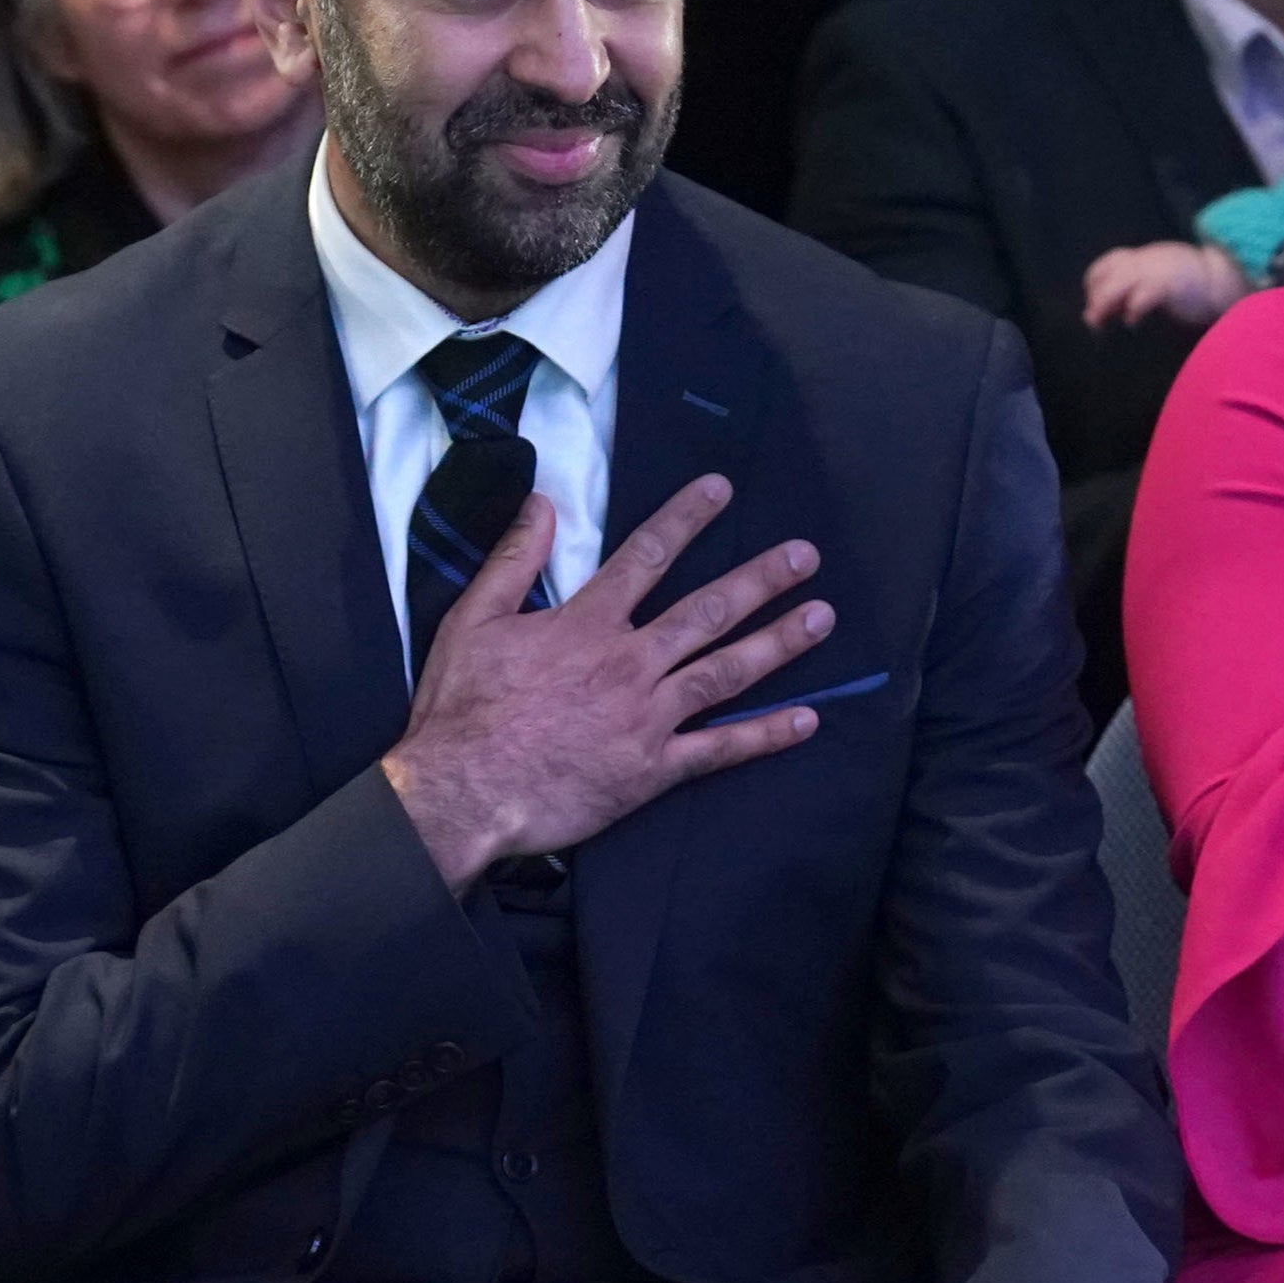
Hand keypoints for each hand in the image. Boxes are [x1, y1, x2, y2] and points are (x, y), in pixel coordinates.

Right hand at [382, 474, 834, 893]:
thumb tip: (542, 502)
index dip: (686, 518)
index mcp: (587, 625)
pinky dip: (765, 735)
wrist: (464, 792)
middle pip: (708, 610)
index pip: (647, 556)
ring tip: (822, 617)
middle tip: (805, 556)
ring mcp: (648, 718)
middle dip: (761, 579)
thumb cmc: (462, 709)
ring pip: (727, 671)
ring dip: (779, 642)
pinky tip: (807, 719)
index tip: (722, 490)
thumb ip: (513, 559)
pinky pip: (720, 750)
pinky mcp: (653, 771)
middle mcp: (629, 663)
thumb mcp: (473, 619)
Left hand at [1082, 237, 1248, 331]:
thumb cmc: (1193, 287)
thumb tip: (1106, 312)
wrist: (1227, 280)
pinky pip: (1146, 293)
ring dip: (1104, 304)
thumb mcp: (1160, 281)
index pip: (1108, 262)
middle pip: (1109, 272)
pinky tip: (1131, 323)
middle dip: (1096, 297)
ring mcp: (1158, 270)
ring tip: (1099, 325)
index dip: (1094, 282)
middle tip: (1093, 322)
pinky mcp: (1171, 284)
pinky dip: (1134, 307)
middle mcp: (1147, 260)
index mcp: (1145, 257)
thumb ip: (1136, 291)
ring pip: (1121, 282)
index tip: (1092, 304)